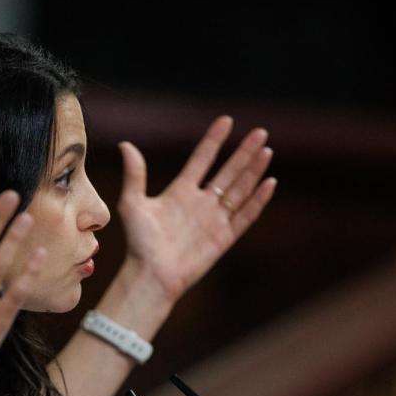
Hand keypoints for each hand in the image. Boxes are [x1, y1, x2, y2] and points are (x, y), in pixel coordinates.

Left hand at [117, 116, 276, 300]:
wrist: (152, 275)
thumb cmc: (139, 243)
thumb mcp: (133, 204)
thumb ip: (135, 176)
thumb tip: (126, 145)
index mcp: (181, 191)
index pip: (202, 159)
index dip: (214, 140)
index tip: (226, 120)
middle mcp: (201, 202)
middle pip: (228, 171)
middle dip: (244, 152)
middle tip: (260, 132)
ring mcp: (214, 219)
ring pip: (240, 189)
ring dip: (254, 170)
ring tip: (266, 150)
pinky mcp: (224, 237)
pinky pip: (245, 215)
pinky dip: (257, 200)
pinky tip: (269, 183)